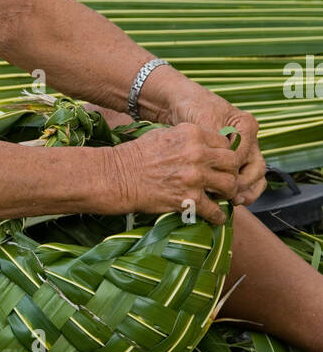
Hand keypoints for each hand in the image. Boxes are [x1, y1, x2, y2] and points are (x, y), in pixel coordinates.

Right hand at [108, 122, 239, 225]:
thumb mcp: (164, 134)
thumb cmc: (137, 155)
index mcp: (193, 134)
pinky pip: (214, 210)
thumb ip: (188, 138)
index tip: (222, 163)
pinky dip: (218, 216)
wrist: (118, 177)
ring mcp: (195, 177)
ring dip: (228, 193)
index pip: (225, 143)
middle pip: (232, 163)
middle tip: (226, 180)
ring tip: (222, 197)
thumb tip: (205, 146)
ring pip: (229, 186)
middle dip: (231, 172)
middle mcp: (198, 153)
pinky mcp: (188, 199)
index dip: (226, 155)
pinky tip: (216, 217)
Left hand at [162, 91, 265, 206]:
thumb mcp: (204, 121)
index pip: (245, 156)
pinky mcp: (232, 160)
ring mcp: (242, 150)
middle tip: (232, 198)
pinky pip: (241, 178)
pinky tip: (223, 198)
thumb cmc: (192, 107)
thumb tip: (226, 166)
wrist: (180, 103)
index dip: (233, 172)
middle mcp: (249, 138)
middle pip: (256, 170)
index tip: (219, 182)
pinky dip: (236, 190)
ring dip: (244, 192)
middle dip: (245, 186)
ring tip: (232, 202)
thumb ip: (216, 142)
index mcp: (246, 125)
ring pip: (253, 177)